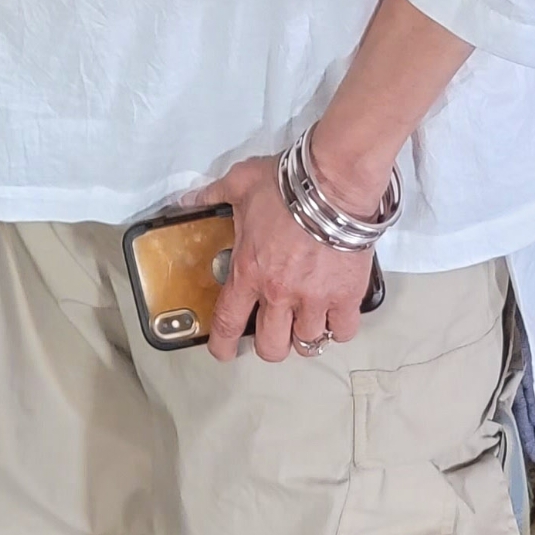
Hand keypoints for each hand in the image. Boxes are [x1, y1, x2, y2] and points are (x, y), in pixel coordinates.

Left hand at [202, 155, 376, 364]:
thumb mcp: (240, 183)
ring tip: (306, 320)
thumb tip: (187, 198)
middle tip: (274, 329)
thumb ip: (213, 194)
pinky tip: (334, 313)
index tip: (224, 352)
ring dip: (305, 335)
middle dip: (270, 344)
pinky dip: (337, 327)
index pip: (227, 323)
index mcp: (249, 272)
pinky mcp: (347, 295)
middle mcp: (280, 293)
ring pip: (308, 343)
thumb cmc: (286, 184)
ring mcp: (315, 298)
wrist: (334, 183)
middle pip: (272, 347)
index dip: (223, 345)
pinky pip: (342, 331)